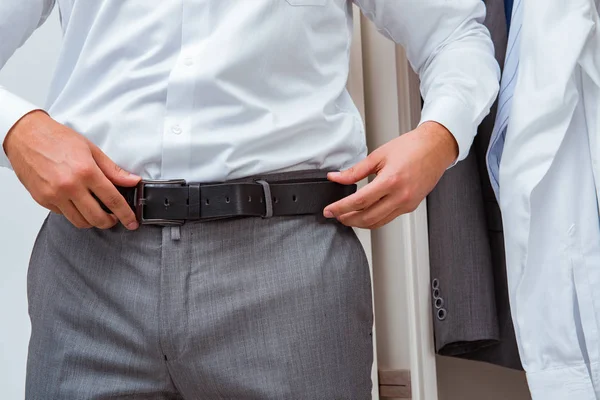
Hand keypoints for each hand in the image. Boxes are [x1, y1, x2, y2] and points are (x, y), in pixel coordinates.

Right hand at [4, 111, 140, 229]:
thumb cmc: (57, 138)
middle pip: (96, 218)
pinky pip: (64, 215)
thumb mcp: (91, 150)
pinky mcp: (43, 200)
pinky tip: (77, 202)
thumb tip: (133, 181)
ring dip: (92, 221)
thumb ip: (113, 170)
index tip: (132, 222)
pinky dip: (74, 212)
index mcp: (86, 172)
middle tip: (114, 218)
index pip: (112, 200)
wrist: (25, 135)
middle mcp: (70, 186)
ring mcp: (54, 195)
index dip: (126, 214)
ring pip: (80, 221)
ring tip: (97, 212)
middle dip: (109, 222)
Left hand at [324, 121, 457, 228]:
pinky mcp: (411, 206)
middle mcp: (400, 196)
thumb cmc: (411, 147)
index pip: (359, 201)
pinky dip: (374, 219)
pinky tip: (365, 213)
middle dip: (348, 219)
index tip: (329, 211)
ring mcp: (407, 203)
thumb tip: (336, 177)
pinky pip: (389, 218)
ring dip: (360, 223)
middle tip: (335, 215)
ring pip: (378, 222)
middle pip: (367, 217)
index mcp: (391, 181)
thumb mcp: (378, 155)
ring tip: (347, 216)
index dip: (341, 208)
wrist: (436, 147)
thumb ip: (355, 171)